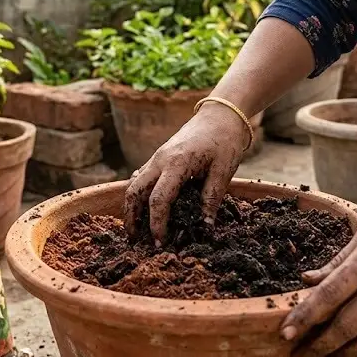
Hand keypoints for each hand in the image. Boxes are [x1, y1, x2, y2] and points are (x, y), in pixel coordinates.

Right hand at [124, 104, 248, 242]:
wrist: (220, 114)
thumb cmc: (224, 140)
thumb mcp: (224, 170)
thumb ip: (212, 198)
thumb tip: (205, 226)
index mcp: (176, 164)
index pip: (158, 199)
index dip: (157, 224)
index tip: (160, 242)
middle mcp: (160, 160)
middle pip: (134, 192)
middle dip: (131, 217)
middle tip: (136, 239)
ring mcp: (156, 158)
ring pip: (133, 184)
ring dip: (131, 206)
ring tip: (137, 228)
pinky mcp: (158, 157)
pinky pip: (141, 177)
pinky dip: (138, 194)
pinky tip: (144, 207)